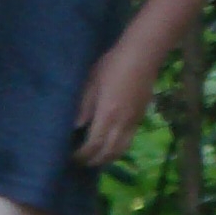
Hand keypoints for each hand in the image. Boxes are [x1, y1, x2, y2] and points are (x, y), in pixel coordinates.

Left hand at [75, 36, 160, 168]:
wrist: (143, 53)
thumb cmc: (114, 63)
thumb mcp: (93, 82)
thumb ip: (84, 106)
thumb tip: (76, 126)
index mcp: (107, 114)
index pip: (93, 145)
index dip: (82, 155)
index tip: (72, 156)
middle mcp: (121, 123)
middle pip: (107, 153)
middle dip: (93, 161)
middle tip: (81, 161)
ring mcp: (133, 122)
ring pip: (120, 151)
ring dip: (106, 159)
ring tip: (95, 158)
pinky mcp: (140, 118)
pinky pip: (128, 141)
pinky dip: (117, 149)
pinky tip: (110, 145)